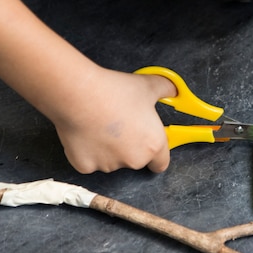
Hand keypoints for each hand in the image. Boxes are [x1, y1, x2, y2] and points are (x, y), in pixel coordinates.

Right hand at [52, 68, 176, 172]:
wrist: (79, 95)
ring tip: (101, 124)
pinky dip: (87, 150)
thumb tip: (173, 89)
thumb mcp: (148, 86)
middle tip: (120, 125)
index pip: (161, 163)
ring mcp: (108, 165)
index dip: (155, 154)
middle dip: (129, 147)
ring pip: (111, 161)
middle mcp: (133, 160)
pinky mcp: (85, 166)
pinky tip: (85, 132)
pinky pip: (88, 161)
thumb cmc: (114, 92)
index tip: (149, 145)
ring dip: (108, 149)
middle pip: (135, 160)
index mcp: (153, 145)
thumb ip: (166, 89)